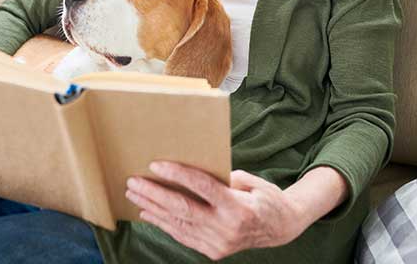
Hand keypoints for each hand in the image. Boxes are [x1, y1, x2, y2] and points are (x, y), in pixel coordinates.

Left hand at [125, 161, 309, 259]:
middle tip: (134, 181)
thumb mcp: (250, 181)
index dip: (177, 175)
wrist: (281, 229)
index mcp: (238, 207)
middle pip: (183, 208)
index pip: (202, 187)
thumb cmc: (265, 197)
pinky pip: (183, 236)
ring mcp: (219, 243)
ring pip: (178, 224)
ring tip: (134, 194)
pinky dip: (163, 224)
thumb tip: (190, 171)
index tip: (156, 164)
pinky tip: (148, 212)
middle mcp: (226, 228)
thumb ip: (222, 178)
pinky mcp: (213, 252)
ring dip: (153, 208)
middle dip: (155, 194)